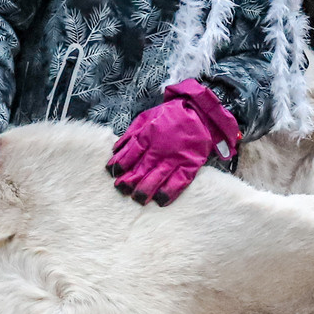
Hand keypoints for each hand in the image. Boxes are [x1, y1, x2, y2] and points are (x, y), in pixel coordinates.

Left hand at [108, 79, 239, 204]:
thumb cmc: (170, 115)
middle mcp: (161, 148)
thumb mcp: (146, 117)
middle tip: (121, 190)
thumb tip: (116, 151)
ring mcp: (176, 157)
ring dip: (145, 190)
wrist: (200, 112)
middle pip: (141, 169)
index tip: (113, 173)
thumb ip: (131, 134)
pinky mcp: (191, 165)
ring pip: (158, 178)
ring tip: (137, 199)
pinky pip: (179, 182)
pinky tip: (160, 201)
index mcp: (148, 135)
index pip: (130, 154)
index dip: (120, 165)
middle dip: (129, 181)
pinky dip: (169, 193)